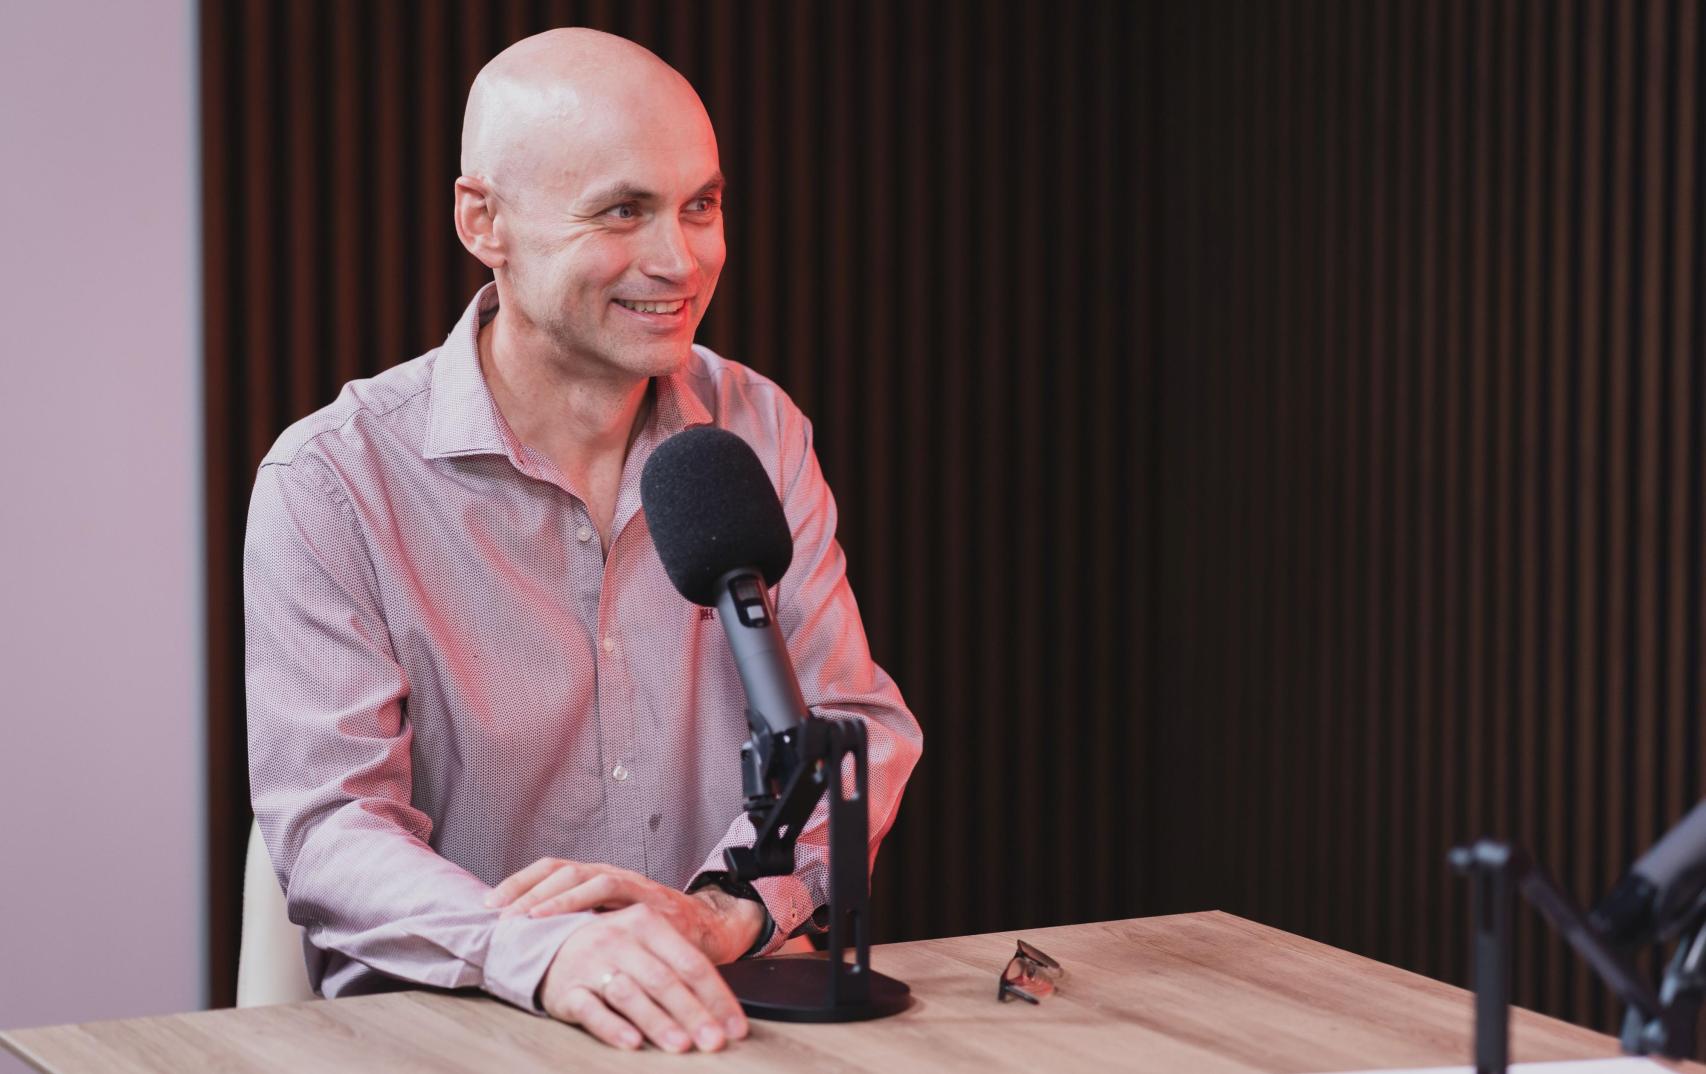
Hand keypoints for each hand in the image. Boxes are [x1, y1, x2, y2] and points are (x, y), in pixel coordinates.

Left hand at [487, 858, 764, 964]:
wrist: (709, 932)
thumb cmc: (655, 933)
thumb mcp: (612, 924)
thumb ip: (582, 923)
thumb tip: (531, 936)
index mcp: (598, 879)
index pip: (552, 869)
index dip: (519, 882)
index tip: (489, 903)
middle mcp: (611, 875)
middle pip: (561, 868)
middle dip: (526, 889)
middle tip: (498, 911)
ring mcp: (631, 884)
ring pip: (583, 876)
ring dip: (551, 896)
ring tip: (524, 917)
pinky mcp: (648, 898)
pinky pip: (611, 892)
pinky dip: (584, 902)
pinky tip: (567, 921)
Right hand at [536, 903, 748, 1051]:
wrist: (546, 944)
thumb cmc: (610, 949)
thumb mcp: (645, 944)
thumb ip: (678, 969)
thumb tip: (721, 1011)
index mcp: (645, 923)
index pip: (690, 963)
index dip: (717, 997)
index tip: (735, 1027)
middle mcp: (618, 939)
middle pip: (664, 980)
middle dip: (693, 1013)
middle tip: (715, 1042)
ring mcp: (591, 963)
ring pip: (630, 994)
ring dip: (658, 1021)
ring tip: (681, 1045)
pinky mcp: (567, 990)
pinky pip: (592, 1010)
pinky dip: (613, 1027)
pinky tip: (632, 1042)